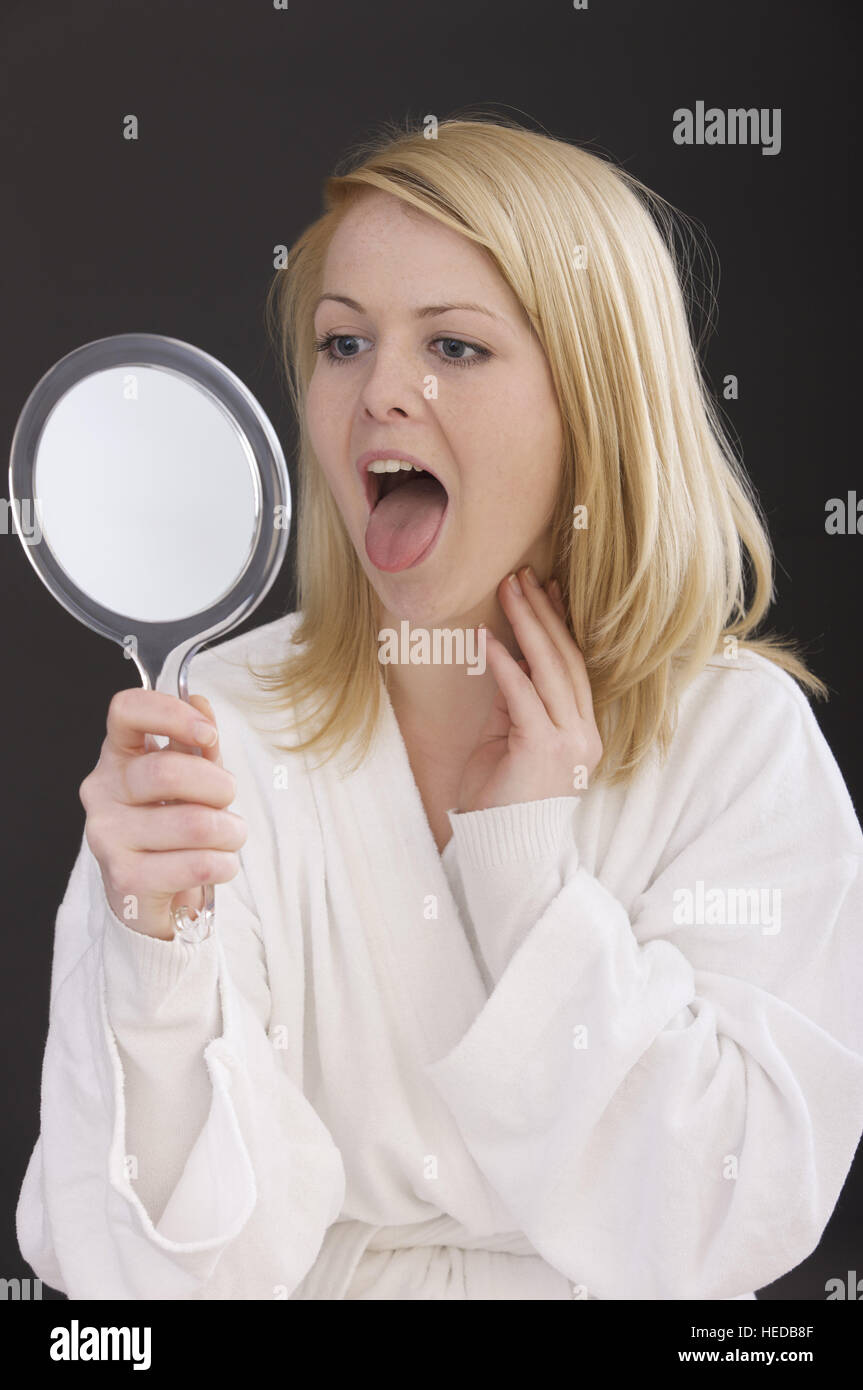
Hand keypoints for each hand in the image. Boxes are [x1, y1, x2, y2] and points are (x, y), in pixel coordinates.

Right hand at [79, 689, 246, 939]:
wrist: (154, 895)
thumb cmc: (174, 826)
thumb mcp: (191, 778)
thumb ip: (197, 742)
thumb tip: (199, 701)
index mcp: (118, 756)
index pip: (126, 710)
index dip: (172, 714)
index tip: (207, 734)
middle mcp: (102, 791)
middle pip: (167, 770)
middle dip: (219, 786)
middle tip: (228, 801)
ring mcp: (107, 835)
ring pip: (192, 823)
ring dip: (231, 832)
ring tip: (230, 837)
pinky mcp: (125, 878)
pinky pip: (196, 864)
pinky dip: (224, 863)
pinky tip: (219, 864)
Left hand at [456, 567, 601, 812]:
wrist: (502, 852)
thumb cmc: (501, 801)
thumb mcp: (509, 740)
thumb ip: (516, 701)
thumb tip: (509, 656)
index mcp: (581, 732)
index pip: (573, 667)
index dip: (560, 625)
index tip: (547, 590)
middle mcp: (583, 734)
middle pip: (566, 659)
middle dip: (543, 614)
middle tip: (523, 576)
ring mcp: (568, 742)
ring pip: (551, 670)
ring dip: (527, 626)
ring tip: (509, 591)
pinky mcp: (542, 750)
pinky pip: (523, 697)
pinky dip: (505, 665)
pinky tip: (489, 640)